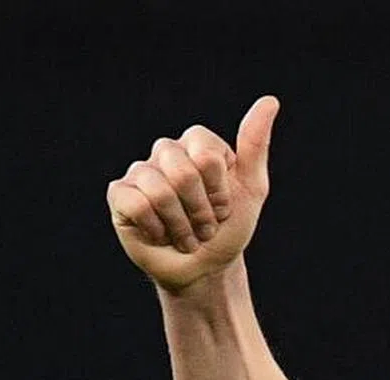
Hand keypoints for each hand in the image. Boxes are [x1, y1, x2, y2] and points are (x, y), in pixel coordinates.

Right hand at [106, 95, 279, 292]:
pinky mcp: (120, 195)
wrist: (206, 268)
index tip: (224, 208)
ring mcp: (140, 172)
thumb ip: (255, 145)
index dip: (219, 190)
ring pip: (159, 190)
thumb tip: (269, 101)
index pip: (206, 154)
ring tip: (188, 235)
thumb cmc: (229, 228)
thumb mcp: (252, 189)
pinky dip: (157, 228)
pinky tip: (161, 234)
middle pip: (182, 171)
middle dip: (201, 210)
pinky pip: (136, 203)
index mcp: (197, 144)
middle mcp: (166, 152)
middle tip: (206, 226)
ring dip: (182, 225)